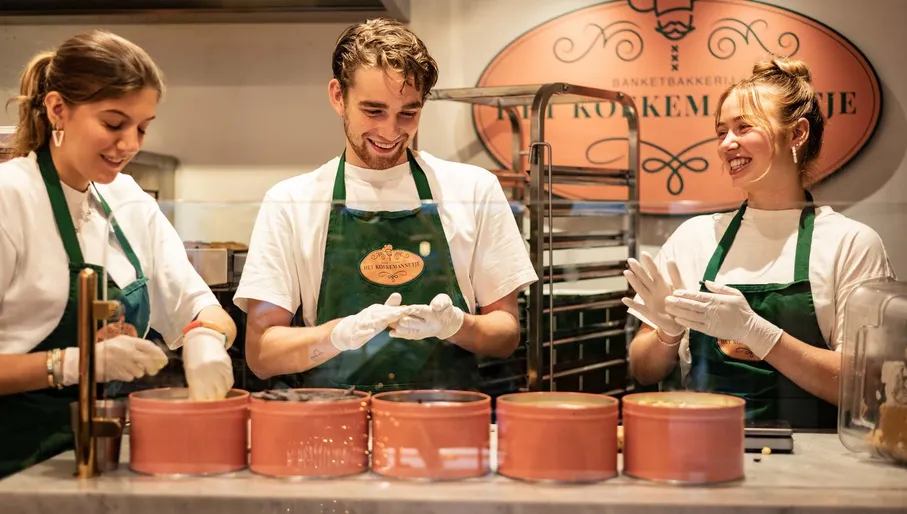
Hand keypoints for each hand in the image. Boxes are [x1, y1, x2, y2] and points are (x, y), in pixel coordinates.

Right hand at [62, 335, 167, 385]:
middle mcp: (127, 351)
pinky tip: (122, 372)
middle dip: (154, 367)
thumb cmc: (105, 350)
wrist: (85, 360)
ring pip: (140, 371)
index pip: (149, 346)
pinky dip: (129, 376)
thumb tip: (154, 355)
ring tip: (130, 369)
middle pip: (149, 360)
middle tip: (154, 370)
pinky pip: (130, 377)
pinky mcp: (118, 373)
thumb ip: (136, 346)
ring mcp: (123, 362)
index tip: (164, 359)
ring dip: (138, 372)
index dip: (159, 353)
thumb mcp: (120, 342)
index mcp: (128, 341)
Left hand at [182, 327, 232, 400]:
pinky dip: (225, 388)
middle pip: (213, 394)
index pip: (200, 395)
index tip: (198, 409)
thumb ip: (195, 385)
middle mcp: (209, 371)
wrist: (204, 338)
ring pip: (223, 390)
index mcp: (195, 373)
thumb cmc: (193, 355)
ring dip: (218, 396)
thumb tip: (197, 401)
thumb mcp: (189, 371)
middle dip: (209, 402)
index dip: (200, 404)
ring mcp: (220, 368)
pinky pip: (229, 383)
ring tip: (214, 398)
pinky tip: (220, 388)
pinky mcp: (228, 366)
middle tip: (207, 406)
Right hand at [330, 293, 407, 350]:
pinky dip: (365, 332)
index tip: (409, 309)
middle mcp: (368, 316)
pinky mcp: (355, 336)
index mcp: (375, 311)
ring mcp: (360, 325)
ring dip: (377, 321)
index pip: (388, 310)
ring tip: (386, 321)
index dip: (399, 310)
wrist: (347, 332)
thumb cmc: (368, 323)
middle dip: (391, 314)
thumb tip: (398, 294)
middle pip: (380, 315)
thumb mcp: (379, 315)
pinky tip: (370, 332)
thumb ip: (389, 306)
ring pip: (369, 323)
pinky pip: (360, 334)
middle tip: (402, 313)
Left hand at [390, 293, 463, 340]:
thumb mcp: (445, 301)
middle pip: (415, 324)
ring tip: (390, 326)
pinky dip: (400, 335)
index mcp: (434, 316)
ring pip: (410, 332)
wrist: (447, 323)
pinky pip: (409, 336)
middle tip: (395, 319)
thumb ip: (441, 301)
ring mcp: (423, 332)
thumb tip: (435, 306)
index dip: (412, 310)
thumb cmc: (444, 308)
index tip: (403, 308)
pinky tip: (391, 333)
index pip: (422, 312)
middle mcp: (429, 326)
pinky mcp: (419, 336)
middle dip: (405, 321)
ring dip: (400, 329)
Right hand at [621, 251, 685, 336]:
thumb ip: (675, 275)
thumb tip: (670, 259)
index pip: (654, 271)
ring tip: (627, 272)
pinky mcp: (648, 312)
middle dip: (638, 269)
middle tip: (631, 260)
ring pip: (640, 289)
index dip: (649, 263)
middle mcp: (653, 291)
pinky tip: (624, 300)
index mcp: (661, 284)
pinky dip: (632, 304)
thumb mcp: (680, 288)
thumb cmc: (680, 303)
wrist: (680, 321)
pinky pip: (639, 308)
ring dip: (634, 281)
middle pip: (644, 278)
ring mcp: (649, 301)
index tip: (644, 253)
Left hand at [664, 281, 782, 358]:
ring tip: (667, 308)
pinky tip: (677, 318)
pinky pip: (694, 326)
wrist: (749, 328)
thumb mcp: (734, 293)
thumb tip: (707, 282)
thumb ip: (720, 288)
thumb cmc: (742, 309)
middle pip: (690, 305)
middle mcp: (710, 310)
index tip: (674, 291)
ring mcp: (709, 321)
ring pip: (690, 315)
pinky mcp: (709, 330)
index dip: (684, 294)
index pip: (697, 296)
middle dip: (677, 302)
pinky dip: (685, 322)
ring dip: (678, 312)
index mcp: (715, 300)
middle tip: (666, 299)